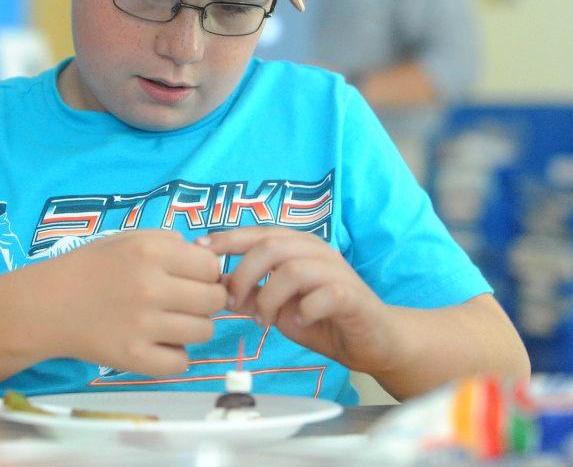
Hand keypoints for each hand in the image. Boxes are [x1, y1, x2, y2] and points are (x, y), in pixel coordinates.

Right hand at [33, 229, 226, 376]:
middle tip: (184, 302)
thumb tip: (207, 258)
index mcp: (150, 253)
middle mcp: (150, 287)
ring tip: (168, 322)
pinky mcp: (133, 358)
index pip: (211, 267)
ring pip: (204, 331)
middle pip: (214, 300)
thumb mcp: (128, 238)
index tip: (191, 278)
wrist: (46, 305)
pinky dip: (174, 356)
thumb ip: (170, 242)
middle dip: (205, 300)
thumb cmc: (89, 268)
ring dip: (192, 328)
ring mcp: (143, 325)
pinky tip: (157, 344)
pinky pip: (181, 363)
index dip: (206, 273)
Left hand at [196, 227, 399, 375]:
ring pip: (293, 269)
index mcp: (296, 247)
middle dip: (243, 274)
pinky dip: (305, 310)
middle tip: (233, 303)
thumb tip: (216, 288)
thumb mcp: (277, 307)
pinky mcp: (353, 296)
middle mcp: (316, 252)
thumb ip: (251, 294)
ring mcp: (337, 272)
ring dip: (269, 297)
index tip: (200, 248)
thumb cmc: (322, 319)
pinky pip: (325, 295)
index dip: (227, 238)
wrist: (372, 340)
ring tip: (264, 320)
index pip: (257, 233)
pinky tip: (299, 323)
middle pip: (270, 246)